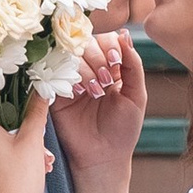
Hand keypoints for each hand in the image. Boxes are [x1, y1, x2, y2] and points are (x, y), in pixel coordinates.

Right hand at [47, 32, 145, 192]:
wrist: (102, 157)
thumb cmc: (123, 130)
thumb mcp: (136, 96)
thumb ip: (134, 65)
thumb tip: (125, 35)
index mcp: (111, 68)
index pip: (107, 40)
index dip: (110, 45)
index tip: (117, 62)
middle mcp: (90, 69)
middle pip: (87, 43)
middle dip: (98, 58)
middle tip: (106, 82)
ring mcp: (71, 79)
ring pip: (71, 55)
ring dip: (86, 69)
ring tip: (95, 91)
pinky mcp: (55, 92)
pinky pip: (55, 71)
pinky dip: (69, 77)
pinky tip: (79, 93)